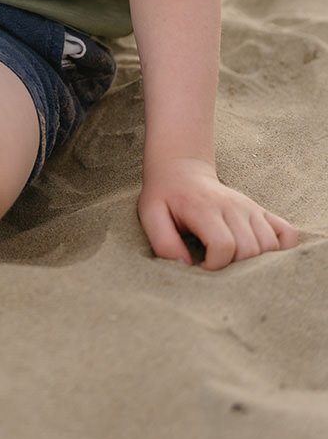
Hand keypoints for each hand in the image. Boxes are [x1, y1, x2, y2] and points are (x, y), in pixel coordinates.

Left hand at [138, 157, 298, 269]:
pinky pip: (287, 233)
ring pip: (270, 246)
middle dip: (234, 268)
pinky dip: (281, 250)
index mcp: (205, 207)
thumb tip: (188, 268)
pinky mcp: (261, 211)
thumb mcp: (151, 215)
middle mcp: (233, 206)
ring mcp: (250, 208)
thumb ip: (164, 243)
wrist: (181, 169)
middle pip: (250, 249)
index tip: (201, 267)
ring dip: (256, 263)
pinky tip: (261, 256)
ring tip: (234, 263)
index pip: (224, 245)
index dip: (214, 265)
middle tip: (217, 266)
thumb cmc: (165, 196)